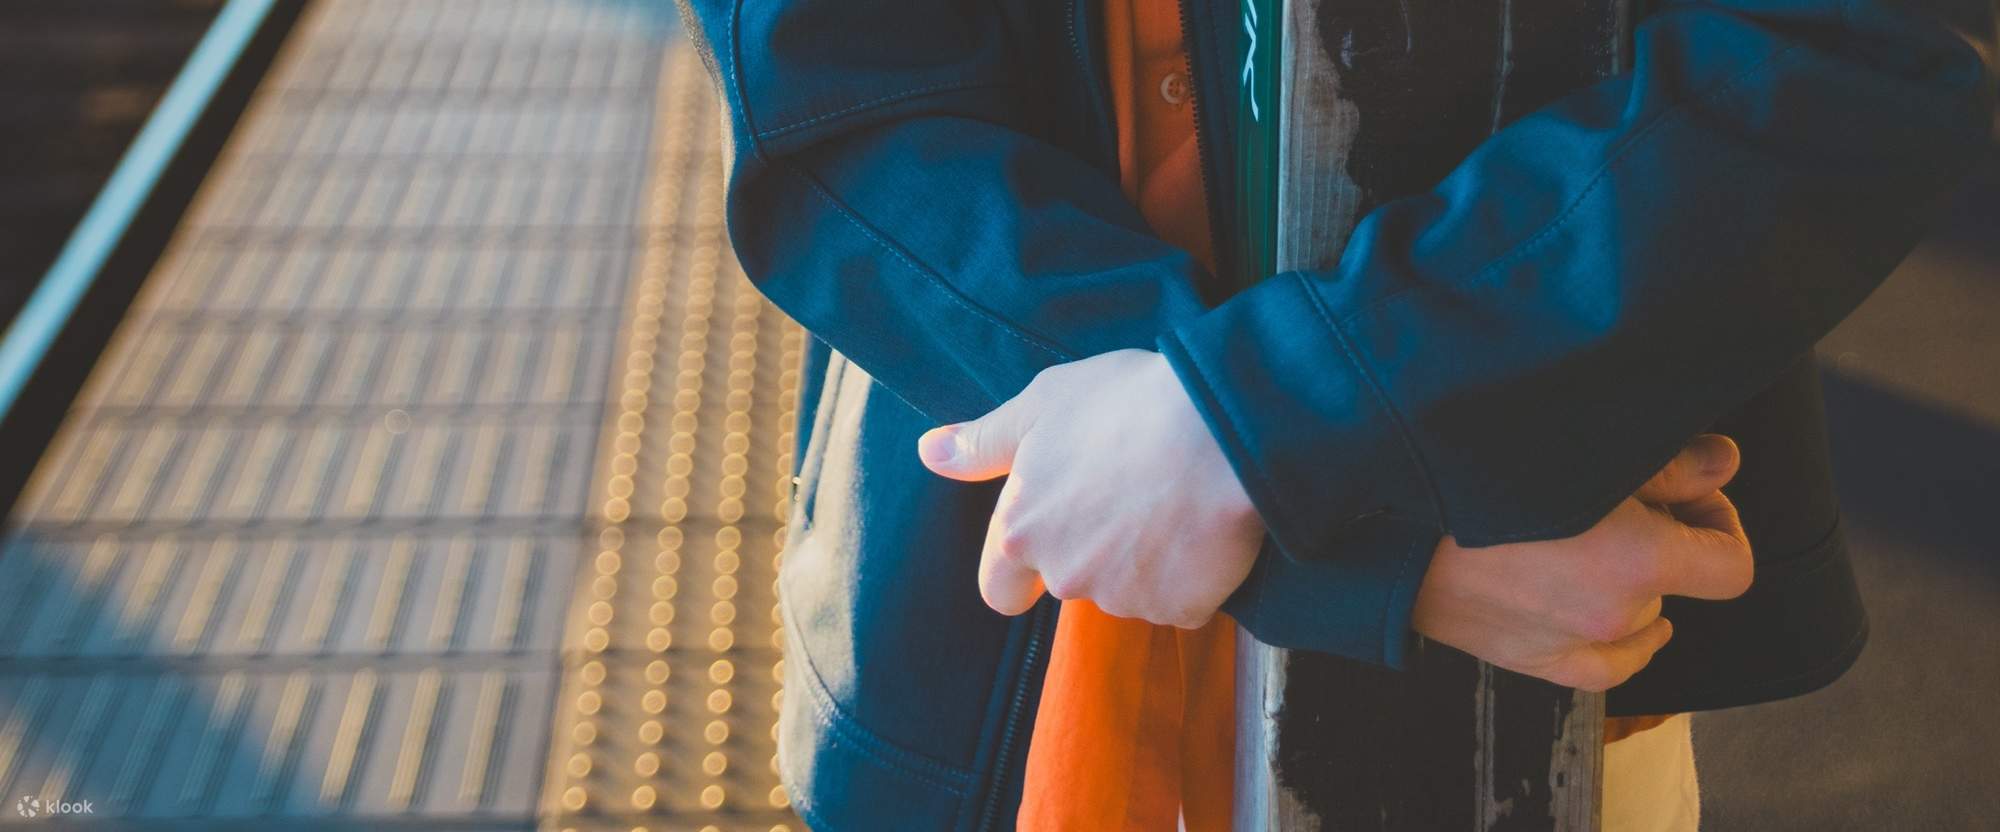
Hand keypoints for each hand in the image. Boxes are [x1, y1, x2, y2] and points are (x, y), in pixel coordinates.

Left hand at [917, 349, 1263, 626]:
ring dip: (1141, 558)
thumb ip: (983, 441)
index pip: (998, 588)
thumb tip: (929, 453)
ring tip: (1169, 497)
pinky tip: (1201, 524)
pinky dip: (1189, 571)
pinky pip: (1181, 598)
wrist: (1223, 429)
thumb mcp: (1042, 404)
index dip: (1018, 569)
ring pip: (1126, 590)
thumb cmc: (1126, 405)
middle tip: (1126, 490)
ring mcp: (1127, 599)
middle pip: (1069, 581)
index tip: (1049, 534)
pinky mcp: (1183, 609)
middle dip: (1090, 550)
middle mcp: (1066, 576)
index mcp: (1021, 532)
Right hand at [1412, 434, 1753, 690]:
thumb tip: (1725, 464)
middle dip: (1662, 540)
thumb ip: (1669, 468)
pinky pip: (1606, 662)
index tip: (1688, 498)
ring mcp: (1577, 646)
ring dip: (1629, 582)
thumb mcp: (1584, 453)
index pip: (1730, 564)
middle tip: (1616, 500)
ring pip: (1638, 615)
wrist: (1393, 530)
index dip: (1719, 523)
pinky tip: (1627, 622)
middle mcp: (1616, 614)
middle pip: (1677, 582)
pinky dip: (1622, 638)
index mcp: (1638, 561)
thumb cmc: (1483, 479)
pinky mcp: (1539, 662)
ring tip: (1583, 542)